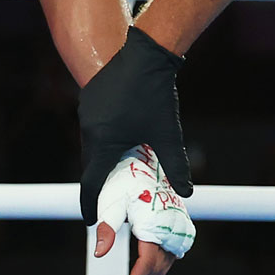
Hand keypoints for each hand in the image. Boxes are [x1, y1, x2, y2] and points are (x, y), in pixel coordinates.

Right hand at [77, 27, 193, 222]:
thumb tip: (188, 193)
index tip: (90, 221)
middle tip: (109, 198)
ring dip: (101, 159)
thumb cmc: (156, 94)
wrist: (146, 53)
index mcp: (103, 142)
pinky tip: (119, 137)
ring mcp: (86, 111)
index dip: (91, 205)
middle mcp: (88, 128)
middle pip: (90, 164)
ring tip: (116, 170)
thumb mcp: (167, 133)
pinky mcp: (90, 98)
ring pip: (91, 144)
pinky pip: (93, 127)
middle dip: (99, 183)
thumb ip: (176, 166)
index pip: (91, 183)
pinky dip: (102, 139)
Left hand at [91, 145, 197, 274]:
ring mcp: (176, 223)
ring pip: (167, 259)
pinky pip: (171, 249)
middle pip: (158, 266)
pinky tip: (148, 266)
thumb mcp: (111, 201)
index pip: (147, 263)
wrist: (142, 156)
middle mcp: (170, 226)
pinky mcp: (175, 220)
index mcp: (154, 223)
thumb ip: (106, 228)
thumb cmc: (124, 177)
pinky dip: (159, 262)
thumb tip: (99, 254)